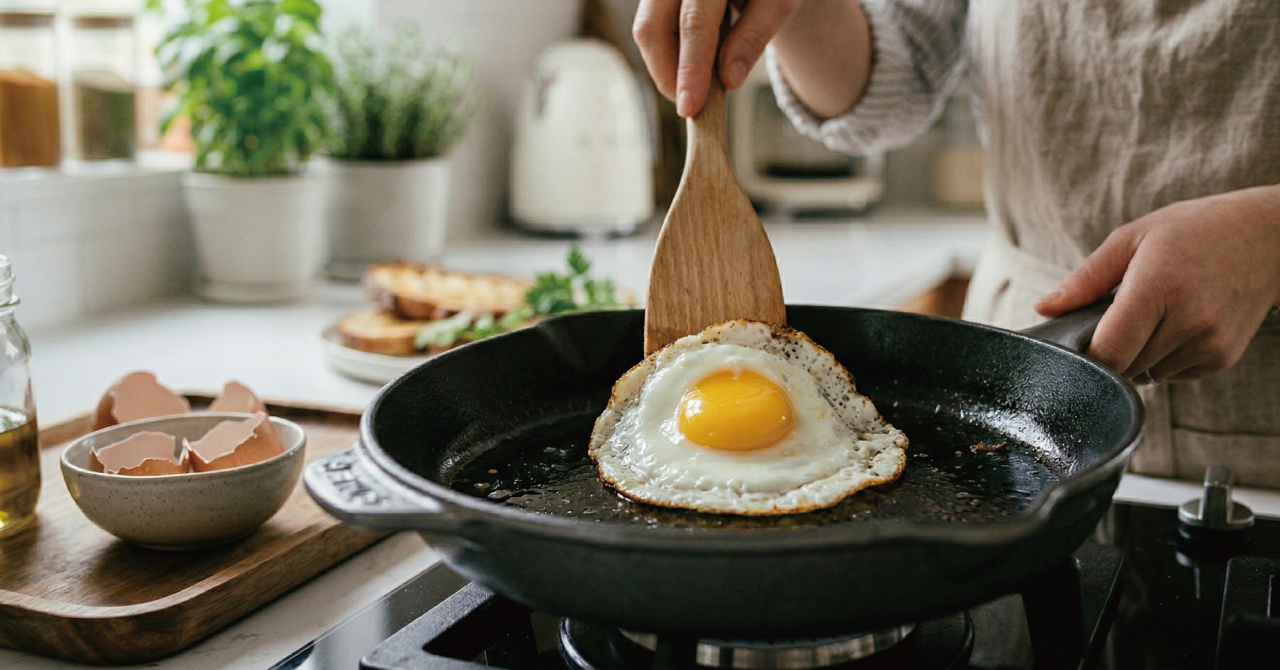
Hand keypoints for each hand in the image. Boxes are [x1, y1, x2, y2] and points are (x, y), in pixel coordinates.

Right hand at [633, 0, 806, 116]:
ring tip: (698, 83)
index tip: (690, 108)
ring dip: (667, 68)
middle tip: (691, 106)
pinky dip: (668, 56)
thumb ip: (753, 38)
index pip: (694, 23)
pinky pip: (650, 30)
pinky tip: (692, 64)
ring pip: (646, 32)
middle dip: (668, 75)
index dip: (690, 68)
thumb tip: (729, 81)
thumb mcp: (776, 5)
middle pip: (652, 28)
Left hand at [1035, 185, 1279, 382]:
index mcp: (1159, 287)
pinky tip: (1175, 326)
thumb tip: (1044, 308)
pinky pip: (1172, 375)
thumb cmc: (1194, 231)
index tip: (1076, 343)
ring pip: (1147, 375)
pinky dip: (1163, 358)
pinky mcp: (1222, 359)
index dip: (1086, 355)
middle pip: (1124, 367)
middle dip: (1110, 350)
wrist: (1269, 238)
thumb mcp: (1133, 238)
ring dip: (1137, 355)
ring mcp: (1209, 344)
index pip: (1109, 351)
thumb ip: (1086, 279)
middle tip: (1115, 317)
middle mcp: (1188, 321)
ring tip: (1152, 315)